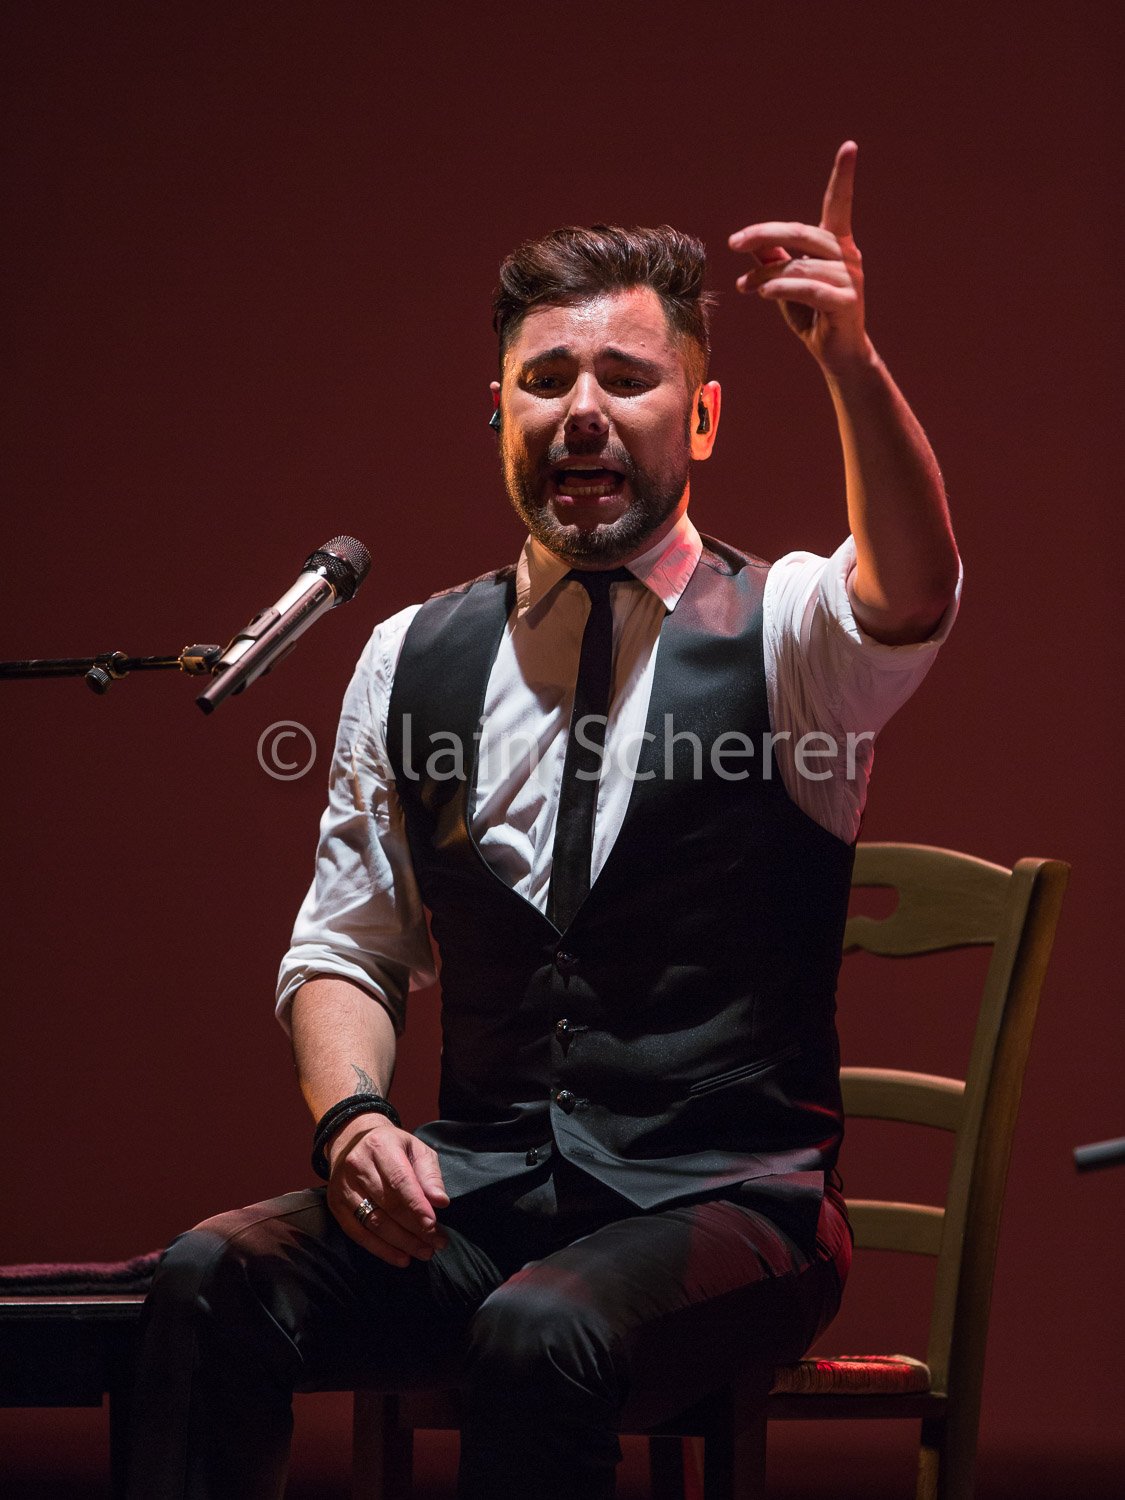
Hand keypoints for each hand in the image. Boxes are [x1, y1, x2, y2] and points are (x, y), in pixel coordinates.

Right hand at [326, 1113, 449, 1267]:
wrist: (353, 1140)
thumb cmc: (392, 1146)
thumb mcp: (416, 1149)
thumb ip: (430, 1174)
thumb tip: (440, 1202)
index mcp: (380, 1146)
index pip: (399, 1180)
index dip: (416, 1205)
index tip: (433, 1225)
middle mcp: (357, 1166)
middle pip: (388, 1205)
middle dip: (415, 1228)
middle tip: (437, 1243)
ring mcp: (343, 1187)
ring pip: (373, 1222)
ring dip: (401, 1242)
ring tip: (424, 1252)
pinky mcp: (336, 1205)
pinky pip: (358, 1233)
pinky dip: (381, 1249)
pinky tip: (401, 1257)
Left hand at [729, 141, 868, 372]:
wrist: (836, 353)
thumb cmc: (813, 315)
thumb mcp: (787, 284)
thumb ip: (775, 260)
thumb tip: (753, 241)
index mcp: (836, 244)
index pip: (839, 204)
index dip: (844, 176)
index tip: (850, 146)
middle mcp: (847, 255)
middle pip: (801, 233)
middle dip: (763, 235)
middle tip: (733, 243)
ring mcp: (850, 278)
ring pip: (797, 265)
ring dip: (764, 276)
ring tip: (744, 287)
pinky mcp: (847, 302)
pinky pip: (807, 289)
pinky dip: (781, 289)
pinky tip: (762, 294)